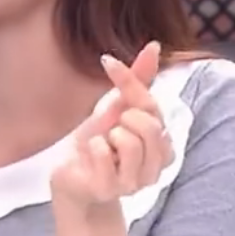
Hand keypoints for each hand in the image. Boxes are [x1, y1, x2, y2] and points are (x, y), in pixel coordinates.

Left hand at [50, 42, 173, 210]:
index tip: (107, 62)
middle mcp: (157, 166)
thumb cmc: (98, 140)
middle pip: (150, 126)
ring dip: (108, 136)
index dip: (129, 82)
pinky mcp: (110, 190)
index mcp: (163, 144)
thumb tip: (155, 45)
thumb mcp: (117, 107)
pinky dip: (93, 148)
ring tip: (104, 145)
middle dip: (122, 118)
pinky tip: (92, 157)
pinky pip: (104, 154)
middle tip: (110, 129)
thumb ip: (138, 80)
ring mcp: (135, 182)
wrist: (71, 174)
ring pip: (131, 142)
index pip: (152, 104)